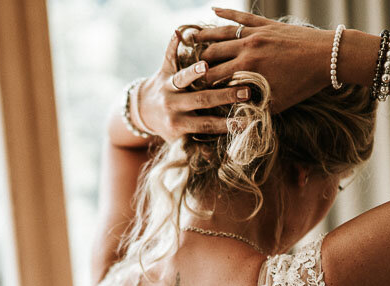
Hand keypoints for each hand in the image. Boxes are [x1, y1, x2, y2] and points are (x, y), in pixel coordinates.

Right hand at [133, 29, 250, 141]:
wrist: (142, 112)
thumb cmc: (162, 85)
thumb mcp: (165, 69)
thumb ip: (173, 52)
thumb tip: (180, 31)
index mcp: (169, 85)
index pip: (182, 77)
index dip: (193, 72)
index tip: (207, 66)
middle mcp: (172, 105)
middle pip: (200, 100)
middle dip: (224, 96)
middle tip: (247, 92)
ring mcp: (176, 125)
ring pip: (203, 125)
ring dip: (226, 124)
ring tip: (246, 122)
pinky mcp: (179, 140)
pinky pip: (196, 146)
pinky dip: (209, 150)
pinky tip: (226, 149)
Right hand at [197, 8, 332, 111]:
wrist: (328, 57)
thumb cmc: (304, 84)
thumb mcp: (278, 103)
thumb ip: (255, 108)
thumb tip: (237, 116)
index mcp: (248, 69)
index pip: (214, 76)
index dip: (202, 84)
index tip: (193, 89)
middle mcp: (248, 47)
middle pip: (213, 53)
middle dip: (199, 61)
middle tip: (190, 67)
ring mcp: (257, 33)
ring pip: (223, 32)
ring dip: (205, 35)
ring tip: (191, 38)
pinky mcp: (266, 23)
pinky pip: (241, 16)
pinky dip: (226, 13)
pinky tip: (213, 10)